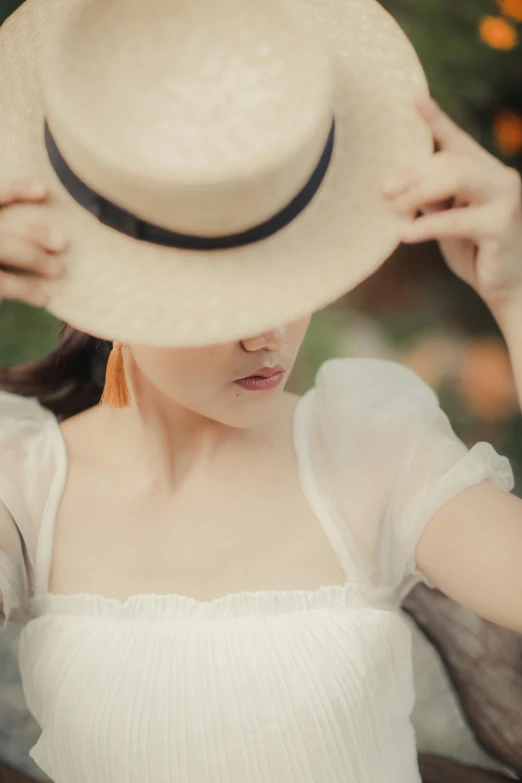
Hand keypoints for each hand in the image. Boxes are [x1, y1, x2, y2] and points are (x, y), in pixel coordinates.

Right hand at [0, 179, 67, 306]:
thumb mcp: (3, 235)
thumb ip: (10, 229)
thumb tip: (33, 213)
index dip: (15, 191)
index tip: (44, 191)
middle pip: (2, 228)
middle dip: (34, 233)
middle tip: (63, 242)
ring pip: (4, 250)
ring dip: (34, 260)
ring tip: (59, 270)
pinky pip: (2, 286)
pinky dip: (25, 290)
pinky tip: (45, 297)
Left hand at [384, 96, 521, 314]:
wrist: (506, 288)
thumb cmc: (475, 253)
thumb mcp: (447, 221)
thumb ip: (431, 200)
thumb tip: (397, 185)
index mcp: (486, 171)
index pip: (457, 139)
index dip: (435, 118)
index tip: (413, 97)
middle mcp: (501, 176)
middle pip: (449, 159)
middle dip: (413, 173)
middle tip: (384, 191)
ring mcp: (506, 198)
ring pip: (456, 176)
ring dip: (418, 191)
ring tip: (395, 209)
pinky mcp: (501, 225)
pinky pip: (456, 219)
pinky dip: (426, 226)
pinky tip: (404, 234)